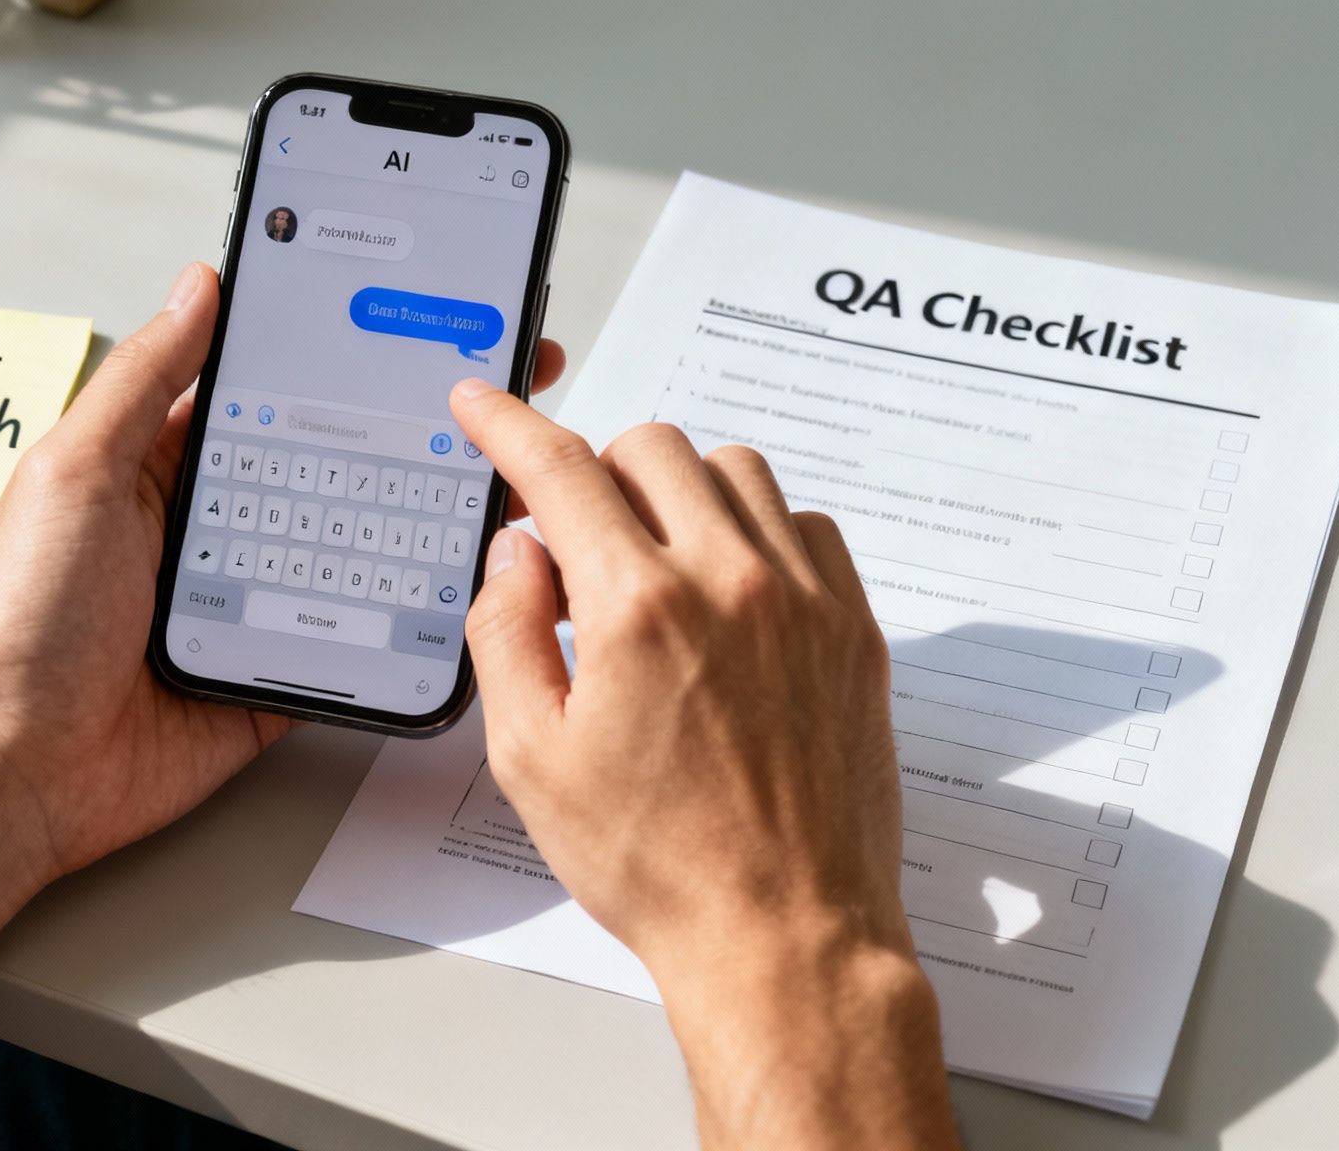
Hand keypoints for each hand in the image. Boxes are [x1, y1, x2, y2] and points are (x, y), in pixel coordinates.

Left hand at [0, 266, 565, 882]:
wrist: (15, 770)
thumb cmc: (20, 621)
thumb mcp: (77, 473)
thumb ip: (145, 381)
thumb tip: (198, 286)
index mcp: (154, 472)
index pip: (255, 400)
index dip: (320, 365)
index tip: (394, 333)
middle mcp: (201, 535)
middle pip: (313, 477)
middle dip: (381, 449)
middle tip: (466, 412)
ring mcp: (237, 611)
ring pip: (339, 558)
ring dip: (394, 536)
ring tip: (475, 491)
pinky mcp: (262, 682)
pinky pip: (341, 648)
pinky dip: (384, 631)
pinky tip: (438, 597)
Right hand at [449, 381, 955, 1149]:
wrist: (783, 932)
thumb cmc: (657, 863)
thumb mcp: (531, 759)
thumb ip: (506, 633)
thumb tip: (517, 553)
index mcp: (637, 609)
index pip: (560, 469)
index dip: (508, 425)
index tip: (484, 405)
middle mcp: (728, 580)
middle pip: (649, 447)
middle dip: (593, 473)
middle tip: (572, 543)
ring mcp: (803, 597)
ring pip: (733, 469)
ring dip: (676, 493)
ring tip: (651, 568)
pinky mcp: (854, 626)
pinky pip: (803, 522)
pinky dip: (756, 529)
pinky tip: (727, 591)